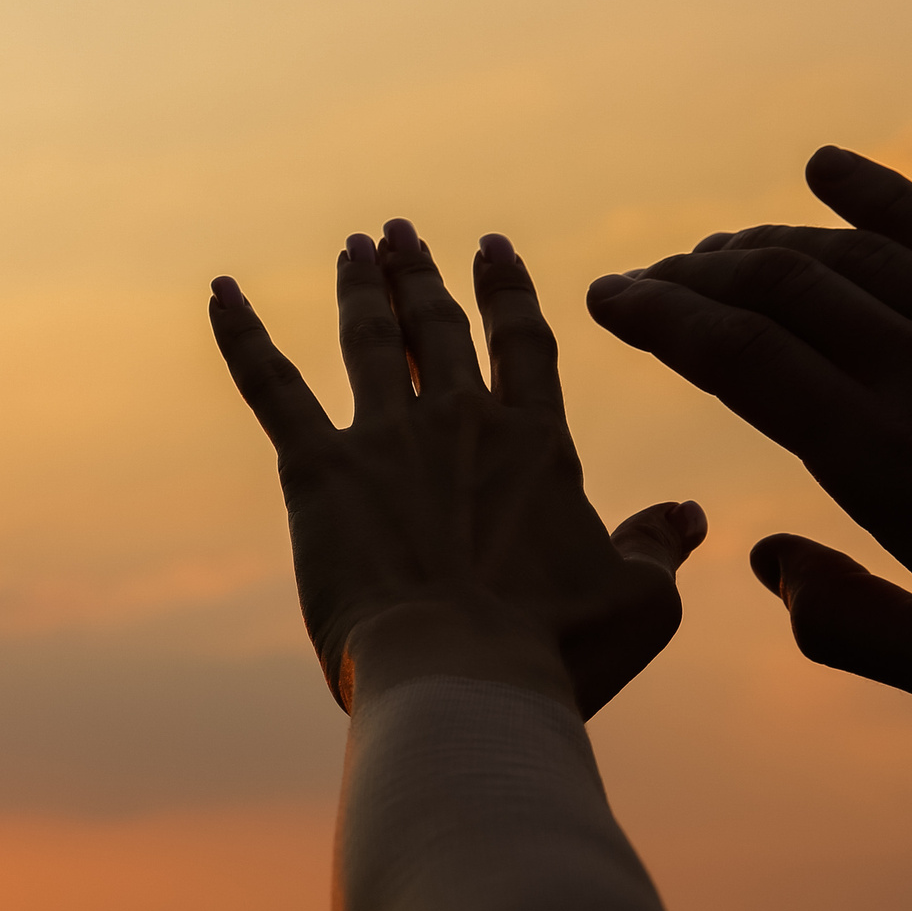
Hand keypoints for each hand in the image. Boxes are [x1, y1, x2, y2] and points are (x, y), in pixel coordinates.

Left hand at [211, 222, 704, 716]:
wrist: (464, 676)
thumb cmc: (556, 651)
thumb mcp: (642, 601)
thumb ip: (661, 547)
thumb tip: (691, 513)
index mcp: (537, 445)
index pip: (523, 345)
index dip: (508, 292)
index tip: (494, 248)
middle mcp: (462, 423)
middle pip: (439, 329)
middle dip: (422, 275)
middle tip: (400, 234)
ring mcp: (387, 439)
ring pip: (371, 339)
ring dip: (361, 288)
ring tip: (355, 246)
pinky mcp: (317, 471)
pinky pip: (271, 386)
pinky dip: (242, 335)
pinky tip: (220, 291)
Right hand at [587, 146, 911, 715]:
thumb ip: (850, 627)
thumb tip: (766, 561)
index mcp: (894, 468)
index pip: (745, 364)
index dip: (662, 322)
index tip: (606, 298)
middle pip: (781, 293)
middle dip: (693, 277)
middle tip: (641, 280)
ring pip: (854, 258)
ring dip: (767, 244)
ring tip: (713, 252)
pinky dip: (882, 195)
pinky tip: (826, 167)